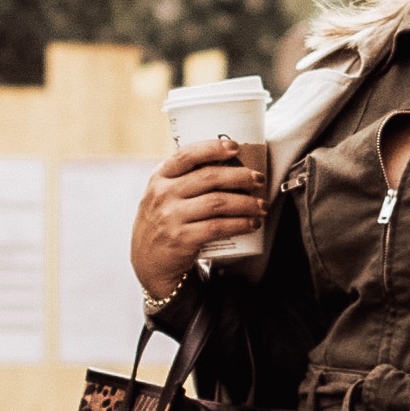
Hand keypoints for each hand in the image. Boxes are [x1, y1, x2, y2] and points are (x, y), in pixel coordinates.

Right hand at [130, 143, 266, 300]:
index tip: (235, 147)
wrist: (148, 263)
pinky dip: (239, 224)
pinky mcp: (181, 239)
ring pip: (217, 202)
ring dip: (246, 203)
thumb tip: (227, 165)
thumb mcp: (162, 197)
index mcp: (159, 178)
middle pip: (209, 177)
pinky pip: (217, 227)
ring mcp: (171, 217)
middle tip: (258, 179)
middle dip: (240, 176)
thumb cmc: (162, 225)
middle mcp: (163, 195)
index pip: (186, 155)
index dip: (213, 148)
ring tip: (261, 206)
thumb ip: (184, 181)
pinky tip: (251, 223)